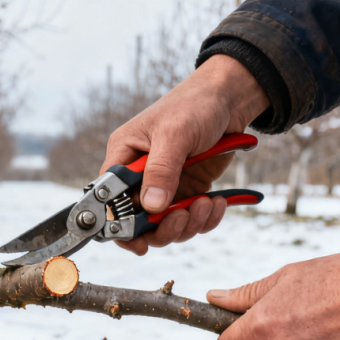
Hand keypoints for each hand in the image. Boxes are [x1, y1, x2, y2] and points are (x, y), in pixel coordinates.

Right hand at [101, 55, 269, 254]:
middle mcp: (141, 175)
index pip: (109, 197)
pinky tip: (216, 203)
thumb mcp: (175, 134)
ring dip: (188, 223)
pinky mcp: (187, 190)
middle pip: (138, 220)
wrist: (230, 100)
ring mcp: (165, 185)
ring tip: (206, 204)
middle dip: (162, 227)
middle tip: (181, 217)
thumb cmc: (195, 104)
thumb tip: (151, 205)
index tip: (139, 239)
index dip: (118, 223)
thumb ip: (161, 170)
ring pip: (165, 225)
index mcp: (125, 156)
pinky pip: (190, 219)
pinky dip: (205, 218)